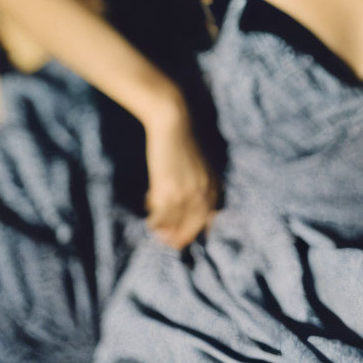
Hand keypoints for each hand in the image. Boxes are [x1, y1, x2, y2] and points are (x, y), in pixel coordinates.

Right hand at [143, 113, 217, 248]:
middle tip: (163, 239)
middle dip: (176, 237)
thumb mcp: (201, 167)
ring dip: (161, 225)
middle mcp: (204, 196)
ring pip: (172, 225)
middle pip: (191, 229)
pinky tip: (148, 207)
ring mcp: (187, 196)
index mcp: (214, 189)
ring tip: (154, 220)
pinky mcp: (168, 192)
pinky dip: (152, 218)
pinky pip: (159, 218)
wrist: (174, 124)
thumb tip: (186, 209)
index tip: (180, 238)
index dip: (192, 232)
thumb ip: (200, 187)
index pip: (207, 222)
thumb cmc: (185, 142)